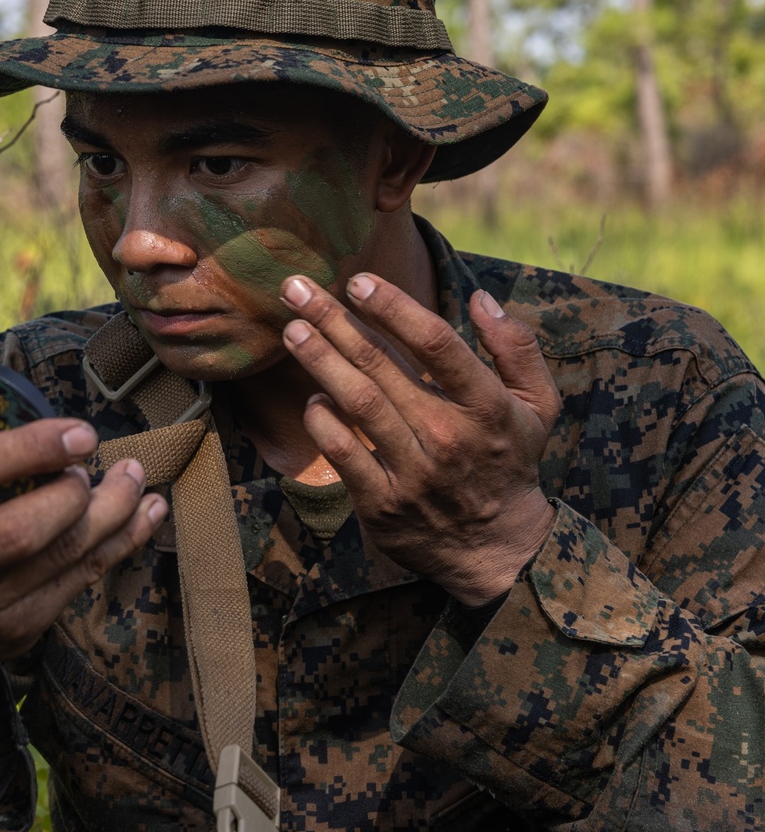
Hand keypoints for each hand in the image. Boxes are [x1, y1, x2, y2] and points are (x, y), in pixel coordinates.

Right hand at [0, 350, 166, 668]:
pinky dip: (122, 542)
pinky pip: (80, 581)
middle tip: (95, 462)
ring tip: (134, 476)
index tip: (78, 431)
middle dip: (73, 492)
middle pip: (19, 531)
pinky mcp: (15, 630)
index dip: (30, 447)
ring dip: (113, 512)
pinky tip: (146, 511)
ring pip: (60, 558)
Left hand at [280, 275, 559, 605]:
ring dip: (320, 360)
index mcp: (486, 405)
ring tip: (292, 330)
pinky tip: (313, 396)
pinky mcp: (383, 503)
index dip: (393, 307)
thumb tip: (482, 299)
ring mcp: (413, 471)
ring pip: (357, 403)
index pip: (436, 342)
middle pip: (381, 365)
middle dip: (334, 320)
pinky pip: (343, 453)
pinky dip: (322, 421)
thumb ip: (517, 348)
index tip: (358, 282)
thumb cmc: (510, 461)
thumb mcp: (538, 405)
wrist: (496, 548)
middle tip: (296, 289)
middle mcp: (448, 435)